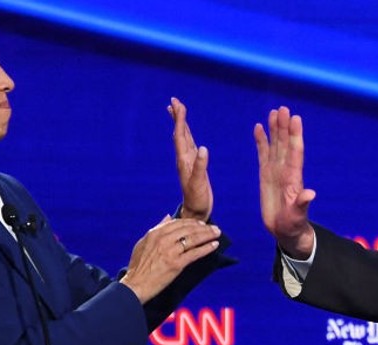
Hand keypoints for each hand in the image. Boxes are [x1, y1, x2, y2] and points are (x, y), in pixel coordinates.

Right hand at [120, 215, 220, 303]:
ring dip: (208, 235)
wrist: (135, 285)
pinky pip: (195, 253)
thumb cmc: (138, 266)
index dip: (192, 222)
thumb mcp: (143, 243)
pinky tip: (214, 245)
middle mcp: (163, 239)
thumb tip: (168, 216)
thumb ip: (157, 229)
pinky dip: (206, 248)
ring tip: (217, 234)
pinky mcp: (176, 264)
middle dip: (204, 227)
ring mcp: (170, 251)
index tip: (202, 224)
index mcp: (155, 233)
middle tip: (214, 228)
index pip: (178, 223)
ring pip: (194, 239)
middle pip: (188, 229)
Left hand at [169, 97, 211, 221]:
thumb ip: (201, 166)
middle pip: (180, 133)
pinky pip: (190, 144)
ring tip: (177, 110)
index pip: (181, 136)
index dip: (180, 120)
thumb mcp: (199, 184)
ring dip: (181, 123)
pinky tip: (188, 131)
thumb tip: (204, 148)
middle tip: (174, 101)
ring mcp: (188, 161)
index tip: (178, 105)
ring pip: (184, 137)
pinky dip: (189, 134)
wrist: (195, 211)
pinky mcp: (194, 164)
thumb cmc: (197, 199)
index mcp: (184, 161)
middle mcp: (184, 158)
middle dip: (177, 117)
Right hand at [254, 106, 315, 257]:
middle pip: (284, 144)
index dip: (294, 135)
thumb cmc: (293, 225)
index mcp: (293, 178)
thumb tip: (311, 194)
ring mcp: (275, 171)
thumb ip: (302, 204)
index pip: (294, 152)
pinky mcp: (266, 175)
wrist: (285, 230)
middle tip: (283, 108)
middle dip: (284, 126)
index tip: (295, 118)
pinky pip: (263, 154)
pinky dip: (261, 141)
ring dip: (274, 129)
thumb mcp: (297, 216)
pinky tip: (258, 127)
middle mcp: (285, 170)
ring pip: (275, 145)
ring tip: (274, 112)